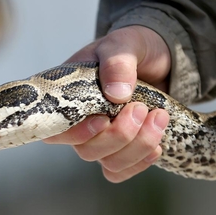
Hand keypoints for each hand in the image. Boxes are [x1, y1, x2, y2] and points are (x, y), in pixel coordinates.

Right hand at [44, 25, 170, 182]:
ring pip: (109, 163)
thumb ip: (118, 62)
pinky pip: (121, 171)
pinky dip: (140, 162)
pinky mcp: (122, 150)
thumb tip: (116, 93)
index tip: (103, 119)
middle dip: (119, 135)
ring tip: (159, 117)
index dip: (76, 133)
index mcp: (68, 96)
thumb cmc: (133, 48)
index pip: (55, 129)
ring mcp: (101, 139)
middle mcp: (79, 123)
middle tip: (141, 108)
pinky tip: (157, 146)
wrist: (160, 58)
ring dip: (137, 146)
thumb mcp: (125, 43)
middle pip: (87, 151)